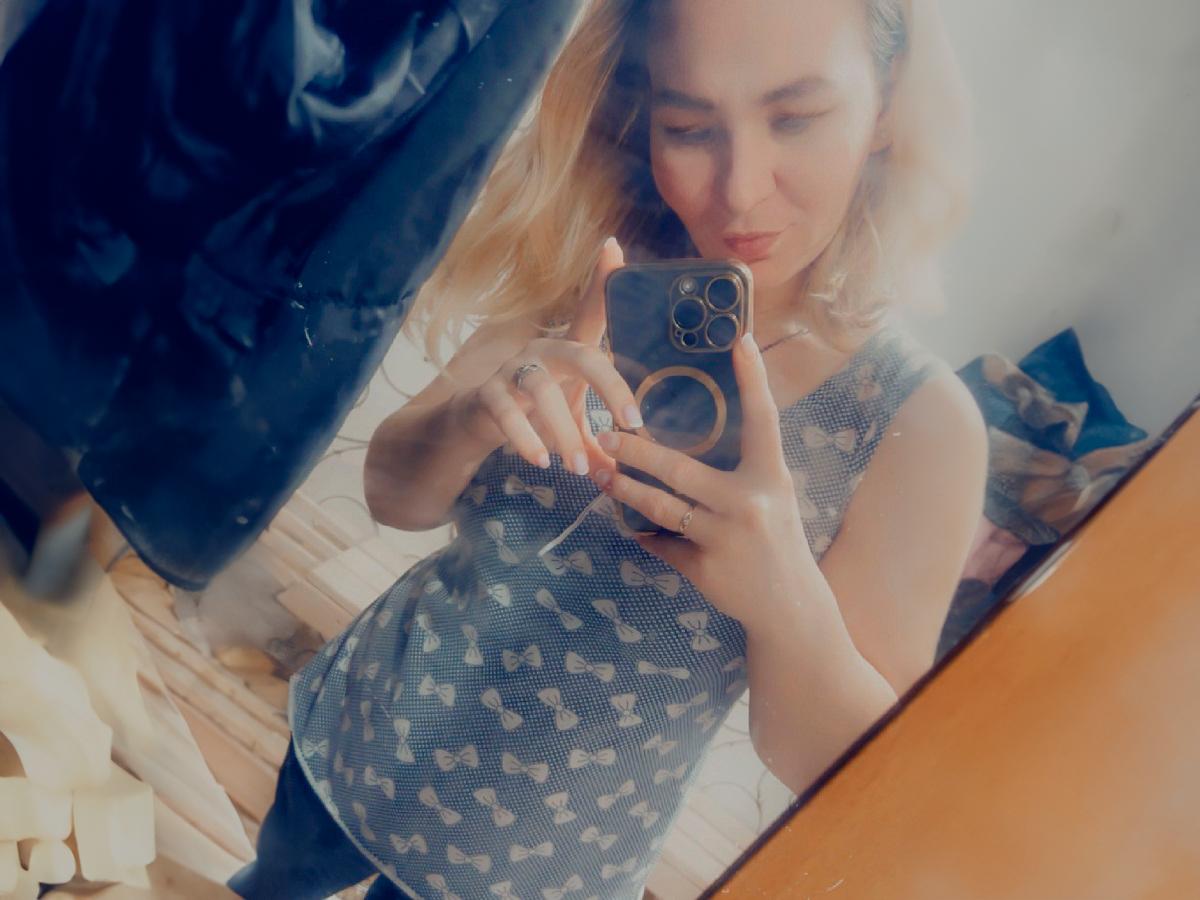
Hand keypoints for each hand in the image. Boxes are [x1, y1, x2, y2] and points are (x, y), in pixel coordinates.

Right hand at [456, 237, 642, 475]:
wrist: (471, 429)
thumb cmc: (532, 417)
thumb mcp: (569, 425)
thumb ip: (597, 445)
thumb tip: (624, 475)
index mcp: (567, 352)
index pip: (590, 313)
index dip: (601, 281)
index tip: (614, 247)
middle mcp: (541, 352)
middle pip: (581, 353)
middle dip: (610, 385)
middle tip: (632, 424)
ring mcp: (511, 370)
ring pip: (542, 390)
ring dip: (566, 432)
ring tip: (580, 469)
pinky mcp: (485, 395)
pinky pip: (506, 412)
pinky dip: (526, 438)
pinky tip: (541, 461)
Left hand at [591, 333, 822, 633]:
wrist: (789, 607)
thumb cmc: (777, 540)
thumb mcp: (771, 497)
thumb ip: (742, 468)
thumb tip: (694, 433)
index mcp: (771, 476)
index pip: (763, 418)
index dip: (754, 378)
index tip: (742, 339)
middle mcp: (749, 502)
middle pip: (679, 468)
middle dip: (636, 451)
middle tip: (606, 434)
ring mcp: (725, 537)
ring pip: (660, 507)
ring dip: (625, 489)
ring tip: (602, 474)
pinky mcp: (705, 567)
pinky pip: (663, 543)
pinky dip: (647, 535)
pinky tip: (633, 527)